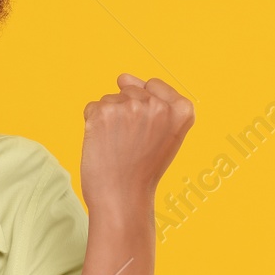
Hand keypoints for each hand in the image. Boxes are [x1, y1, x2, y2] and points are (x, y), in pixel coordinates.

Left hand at [80, 74, 194, 211]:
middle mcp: (158, 105)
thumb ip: (153, 101)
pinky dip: (93, 124)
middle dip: (126, 114)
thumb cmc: (142, 170)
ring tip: (118, 146)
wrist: (122, 198)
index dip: (146, 110)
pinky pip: (93, 107)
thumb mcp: (165, 135)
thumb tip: (122, 76)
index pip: (155, 85)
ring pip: (111, 98)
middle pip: (131, 91)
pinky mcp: (104, 112)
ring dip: (109, 119)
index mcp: (182, 109)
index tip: (146, 134)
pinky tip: (103, 144)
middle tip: (131, 145)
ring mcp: (130, 107)